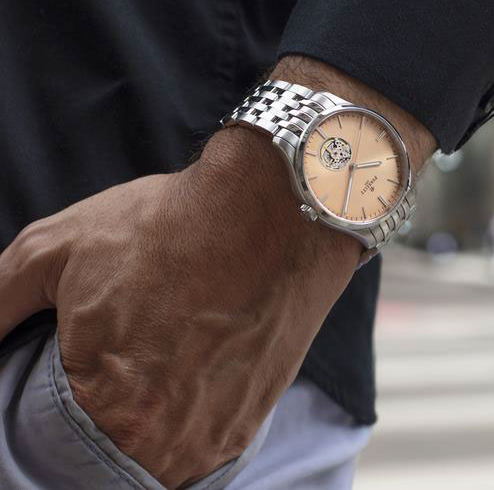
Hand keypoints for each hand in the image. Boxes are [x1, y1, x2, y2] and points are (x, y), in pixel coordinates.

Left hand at [0, 56, 435, 487]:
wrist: (272, 213)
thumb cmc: (169, 228)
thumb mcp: (57, 248)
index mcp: (107, 407)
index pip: (48, 444)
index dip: (54, 402)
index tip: (74, 366)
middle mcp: (165, 442)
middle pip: (106, 452)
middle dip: (100, 411)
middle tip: (118, 356)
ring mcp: (215, 434)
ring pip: (156, 453)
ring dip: (146, 417)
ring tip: (157, 357)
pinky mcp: (251, 418)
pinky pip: (198, 440)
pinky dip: (184, 411)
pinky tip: (190, 362)